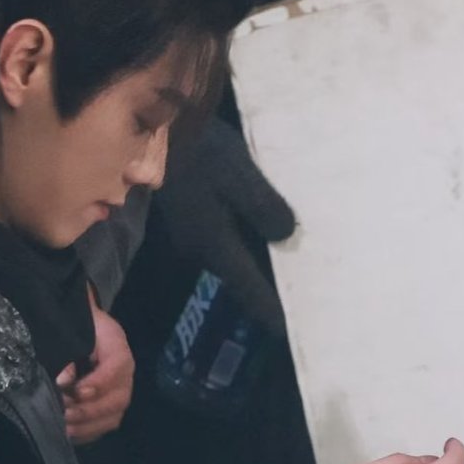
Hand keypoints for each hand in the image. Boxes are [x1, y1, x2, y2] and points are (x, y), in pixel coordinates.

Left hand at [58, 299, 134, 445]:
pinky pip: (104, 426)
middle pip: (119, 399)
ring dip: (88, 426)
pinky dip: (86, 433)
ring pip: (113, 417)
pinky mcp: (110, 408)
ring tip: (65, 428)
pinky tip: (68, 434)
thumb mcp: (73, 331)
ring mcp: (120, 393)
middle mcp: (125, 375)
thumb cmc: (78, 328)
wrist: (85, 331)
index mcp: (118, 348)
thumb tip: (63, 381)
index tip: (76, 391)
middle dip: (90, 410)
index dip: (99, 382)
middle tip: (65, 413)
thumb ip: (68, 351)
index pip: (118, 366)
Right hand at [153, 115, 294, 334]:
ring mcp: (195, 239)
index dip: (272, 313)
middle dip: (271, 292)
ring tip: (298, 269)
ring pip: (236, 262)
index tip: (294, 332)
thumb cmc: (198, 151)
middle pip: (243, 282)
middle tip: (308, 302)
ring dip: (262, 267)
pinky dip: (252, 246)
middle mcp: (204, 251)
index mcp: (216, 246)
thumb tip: (286, 235)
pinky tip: (271, 236)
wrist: (155, 131)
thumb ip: (263, 207)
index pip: (250, 291)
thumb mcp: (238, 174)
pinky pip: (230, 243)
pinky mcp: (194, 222)